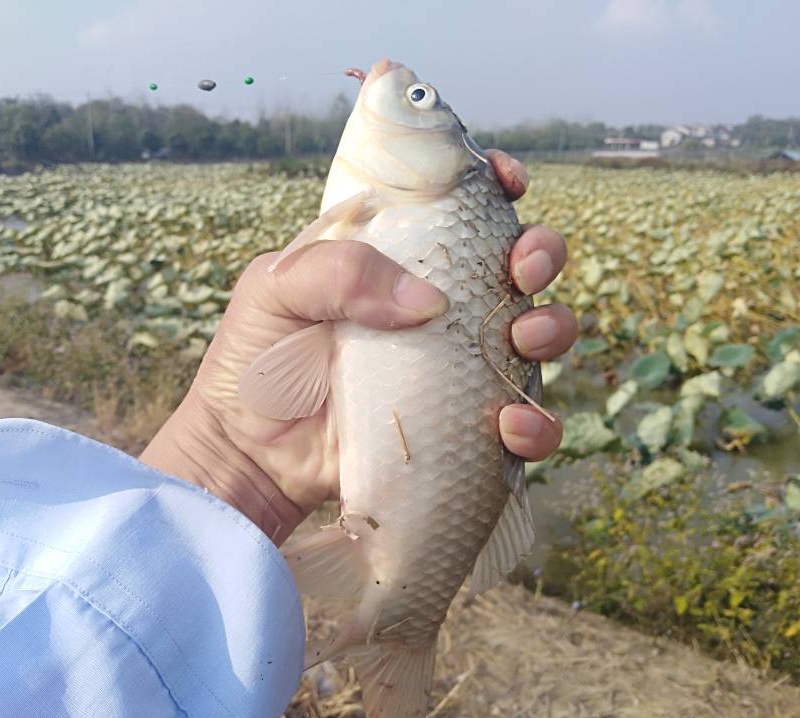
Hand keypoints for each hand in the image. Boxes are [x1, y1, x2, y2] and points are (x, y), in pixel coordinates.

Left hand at [140, 151, 577, 543]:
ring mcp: (453, 365)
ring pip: (535, 336)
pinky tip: (511, 423)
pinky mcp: (460, 425)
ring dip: (551, 329)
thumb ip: (339, 271)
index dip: (495, 184)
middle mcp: (435, 306)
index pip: (457, 206)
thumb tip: (426, 301)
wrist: (248, 454)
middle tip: (524, 269)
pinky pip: (520, 422)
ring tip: (522, 342)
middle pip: (517, 265)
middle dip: (541, 254)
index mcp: (394, 258)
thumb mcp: (275, 288)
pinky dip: (534, 424)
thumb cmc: (256, 360)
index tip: (508, 181)